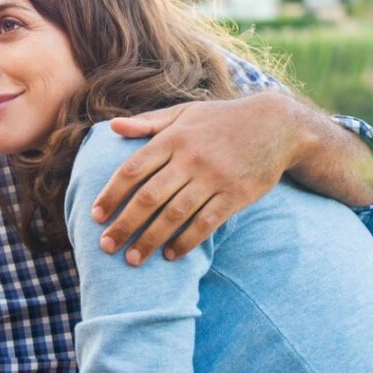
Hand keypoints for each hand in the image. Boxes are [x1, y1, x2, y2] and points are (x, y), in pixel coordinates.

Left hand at [92, 92, 300, 265]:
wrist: (276, 125)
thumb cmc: (221, 119)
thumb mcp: (183, 113)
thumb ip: (147, 123)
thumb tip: (112, 127)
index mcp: (172, 139)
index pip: (132, 170)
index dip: (111, 194)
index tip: (95, 215)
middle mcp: (190, 159)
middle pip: (148, 197)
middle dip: (124, 224)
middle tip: (106, 246)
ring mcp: (214, 178)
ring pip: (174, 215)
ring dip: (150, 239)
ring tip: (133, 259)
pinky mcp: (236, 195)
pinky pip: (206, 223)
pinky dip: (186, 241)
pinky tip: (171, 255)